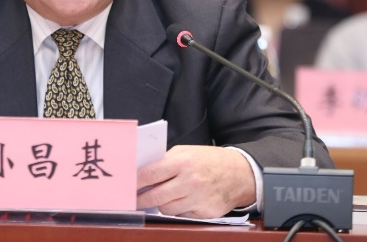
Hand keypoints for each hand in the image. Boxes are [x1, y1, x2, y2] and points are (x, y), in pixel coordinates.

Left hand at [136, 145, 255, 217]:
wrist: (240, 173)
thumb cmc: (209, 161)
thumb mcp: (187, 152)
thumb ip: (166, 161)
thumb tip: (142, 172)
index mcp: (183, 162)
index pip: (151, 173)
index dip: (136, 181)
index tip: (127, 185)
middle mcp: (190, 181)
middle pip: (155, 196)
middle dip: (140, 200)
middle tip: (132, 200)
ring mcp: (198, 198)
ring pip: (166, 208)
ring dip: (160, 204)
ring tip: (159, 197)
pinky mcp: (205, 212)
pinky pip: (181, 215)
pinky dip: (177, 209)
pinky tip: (180, 201)